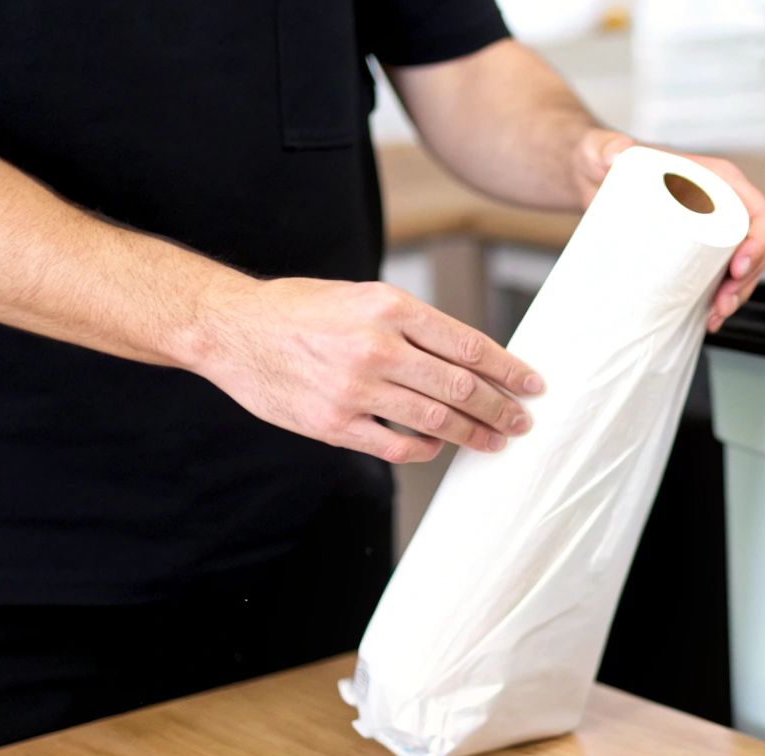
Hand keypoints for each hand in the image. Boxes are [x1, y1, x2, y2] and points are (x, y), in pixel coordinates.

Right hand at [186, 277, 543, 463]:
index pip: (468, 344)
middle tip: (523, 420)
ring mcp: (356, 389)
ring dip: (474, 434)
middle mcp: (377, 347)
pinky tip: (438, 447)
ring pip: (436, 420)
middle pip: (460, 387)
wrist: (233, 329)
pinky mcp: (335, 424)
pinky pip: (397, 446)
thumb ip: (412, 324)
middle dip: (501, 407)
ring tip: (496, 439)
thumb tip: (468, 358)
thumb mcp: (361, 296)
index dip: (508, 369)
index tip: (532, 384)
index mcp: (389, 307)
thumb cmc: (301, 309)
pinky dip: (426, 450)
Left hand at [573, 129, 764, 333]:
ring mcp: (712, 228)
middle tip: (722, 304)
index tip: (737, 268)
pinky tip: (708, 317)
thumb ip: (609, 148)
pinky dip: (720, 299)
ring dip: (736, 296)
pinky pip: (720, 275)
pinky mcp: (696, 248)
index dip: (758, 243)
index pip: (758, 212)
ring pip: (742, 267)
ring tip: (715, 316)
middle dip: (746, 282)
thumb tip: (616, 156)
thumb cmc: (605, 158)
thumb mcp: (605, 151)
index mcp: (717, 178)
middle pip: (756, 248)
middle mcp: (721, 202)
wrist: (590, 179)